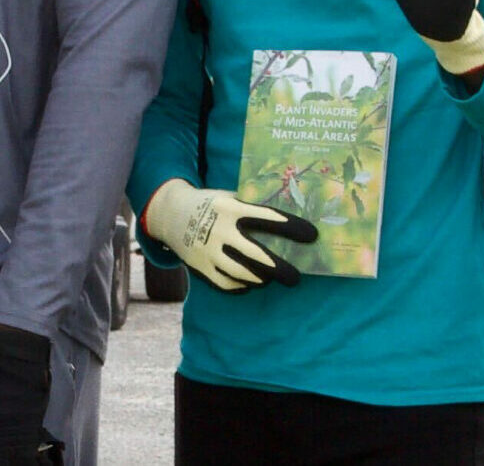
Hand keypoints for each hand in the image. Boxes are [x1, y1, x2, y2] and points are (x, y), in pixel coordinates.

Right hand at [140, 179, 317, 291]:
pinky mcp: (200, 266)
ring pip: (242, 273)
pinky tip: (251, 284)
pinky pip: (226, 284)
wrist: (171, 213)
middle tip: (296, 277)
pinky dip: (242, 286)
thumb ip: (252, 208)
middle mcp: (220, 230)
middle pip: (256, 255)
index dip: (292, 227)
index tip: (312, 235)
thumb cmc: (211, 204)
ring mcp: (208, 251)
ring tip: (271, 279)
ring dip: (262, 279)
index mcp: (231, 208)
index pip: (268, 218)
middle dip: (280, 269)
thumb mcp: (229, 197)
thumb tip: (289, 220)